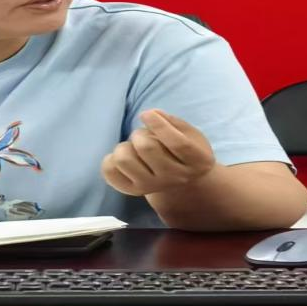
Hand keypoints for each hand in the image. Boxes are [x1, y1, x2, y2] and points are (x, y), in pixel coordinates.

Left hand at [101, 109, 216, 196]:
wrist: (179, 182)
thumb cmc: (182, 151)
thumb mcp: (189, 133)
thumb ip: (172, 121)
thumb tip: (152, 114)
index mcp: (197, 161)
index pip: (178, 144)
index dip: (159, 125)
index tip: (147, 114)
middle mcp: (175, 178)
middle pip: (146, 148)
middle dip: (140, 134)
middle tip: (144, 136)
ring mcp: (153, 187)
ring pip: (123, 159)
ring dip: (125, 146)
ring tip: (134, 149)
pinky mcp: (133, 191)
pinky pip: (109, 171)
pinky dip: (111, 159)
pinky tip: (126, 158)